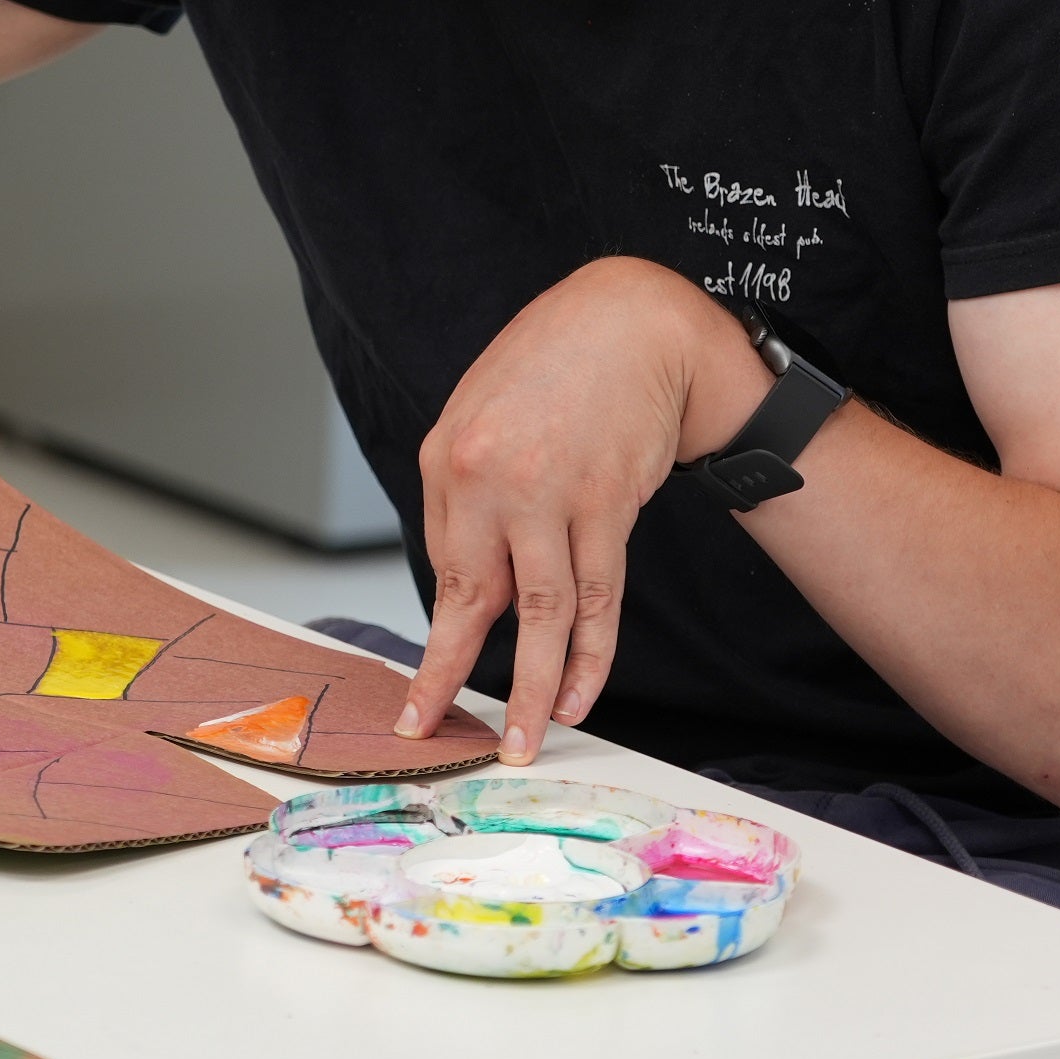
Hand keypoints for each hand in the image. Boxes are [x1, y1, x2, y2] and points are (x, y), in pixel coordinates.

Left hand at [398, 257, 770, 764]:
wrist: (632, 320)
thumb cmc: (552, 365)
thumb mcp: (480, 413)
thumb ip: (468, 494)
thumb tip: (470, 583)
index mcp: (446, 459)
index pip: (444, 568)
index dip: (447, 630)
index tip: (427, 683)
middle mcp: (489, 480)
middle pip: (474, 601)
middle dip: (451, 677)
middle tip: (433, 729)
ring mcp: (552, 495)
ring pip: (543, 615)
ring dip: (538, 688)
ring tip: (528, 738)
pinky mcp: (607, 505)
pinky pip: (598, 597)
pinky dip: (593, 653)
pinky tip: (581, 692)